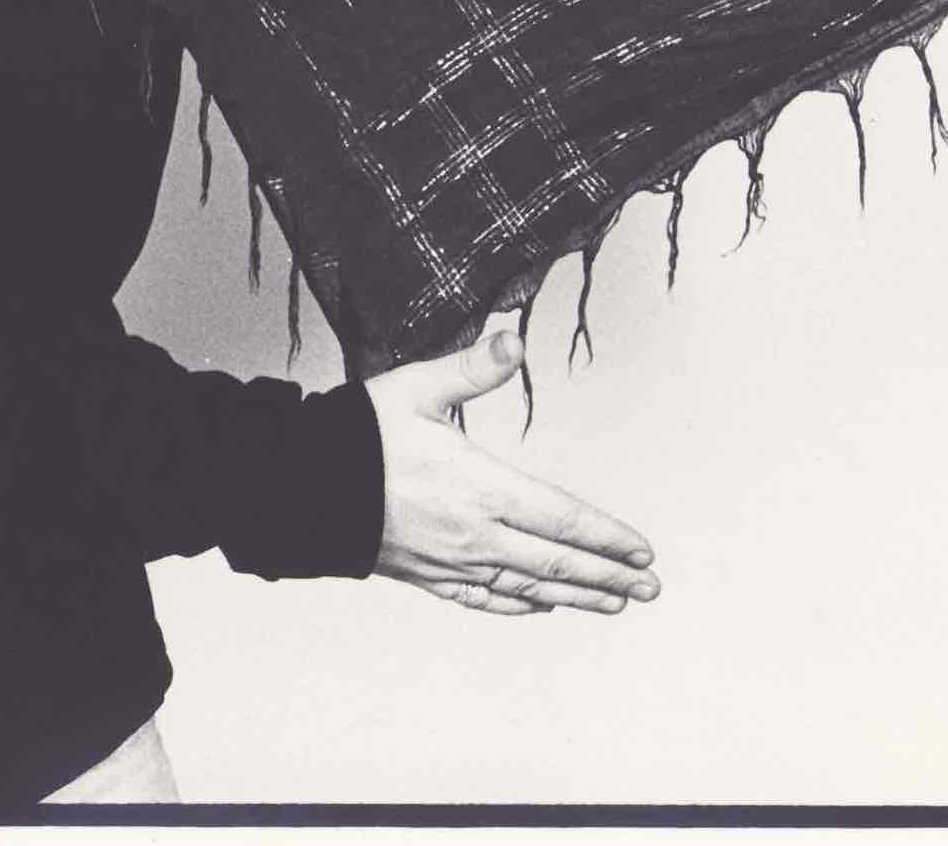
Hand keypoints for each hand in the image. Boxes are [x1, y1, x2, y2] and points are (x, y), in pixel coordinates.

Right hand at [363, 331, 659, 616]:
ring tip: (614, 604)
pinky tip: (539, 607)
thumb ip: (470, 369)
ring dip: (575, 596)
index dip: (606, 537)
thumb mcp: (415, 389)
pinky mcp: (426, 575)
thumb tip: (513, 341)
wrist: (299, 488)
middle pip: (555, 562)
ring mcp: (451, 561)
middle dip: (607, 576)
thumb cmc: (357, 436)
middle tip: (648, 588)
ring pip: (527, 587)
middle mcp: (473, 534)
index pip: (561, 519)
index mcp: (480, 488)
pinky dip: (518, 606)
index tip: (642, 551)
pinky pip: (483, 599)